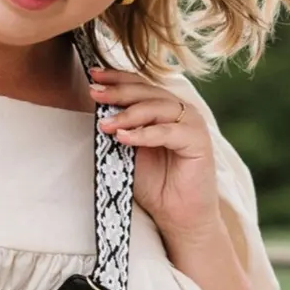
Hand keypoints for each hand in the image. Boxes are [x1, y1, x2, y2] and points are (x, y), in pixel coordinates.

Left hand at [89, 67, 223, 250]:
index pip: (138, 86)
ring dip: (128, 114)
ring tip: (104, 124)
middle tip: (93, 92)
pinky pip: (168, 132)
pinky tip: (123, 138)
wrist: (177, 215)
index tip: (91, 75)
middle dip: (117, 91)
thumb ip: (118, 132)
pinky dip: (145, 134)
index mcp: (162, 110)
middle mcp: (178, 111)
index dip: (116, 78)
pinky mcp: (198, 141)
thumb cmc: (153, 185)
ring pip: (157, 108)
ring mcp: (191, 124)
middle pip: (146, 92)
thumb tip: (94, 113)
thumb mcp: (128, 154)